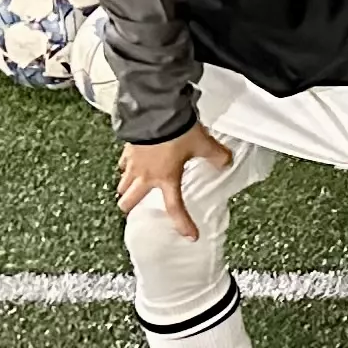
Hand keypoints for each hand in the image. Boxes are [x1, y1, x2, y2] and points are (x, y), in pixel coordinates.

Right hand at [116, 126, 234, 233]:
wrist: (156, 111)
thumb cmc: (177, 130)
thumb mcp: (203, 144)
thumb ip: (216, 155)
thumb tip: (226, 163)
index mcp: (166, 179)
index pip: (175, 208)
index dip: (183, 224)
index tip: (190, 236)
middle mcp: (145, 176)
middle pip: (128, 202)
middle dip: (131, 208)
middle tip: (137, 209)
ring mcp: (132, 164)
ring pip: (122, 185)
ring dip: (126, 189)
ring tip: (134, 188)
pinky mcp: (127, 150)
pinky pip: (122, 164)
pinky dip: (126, 167)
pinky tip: (133, 164)